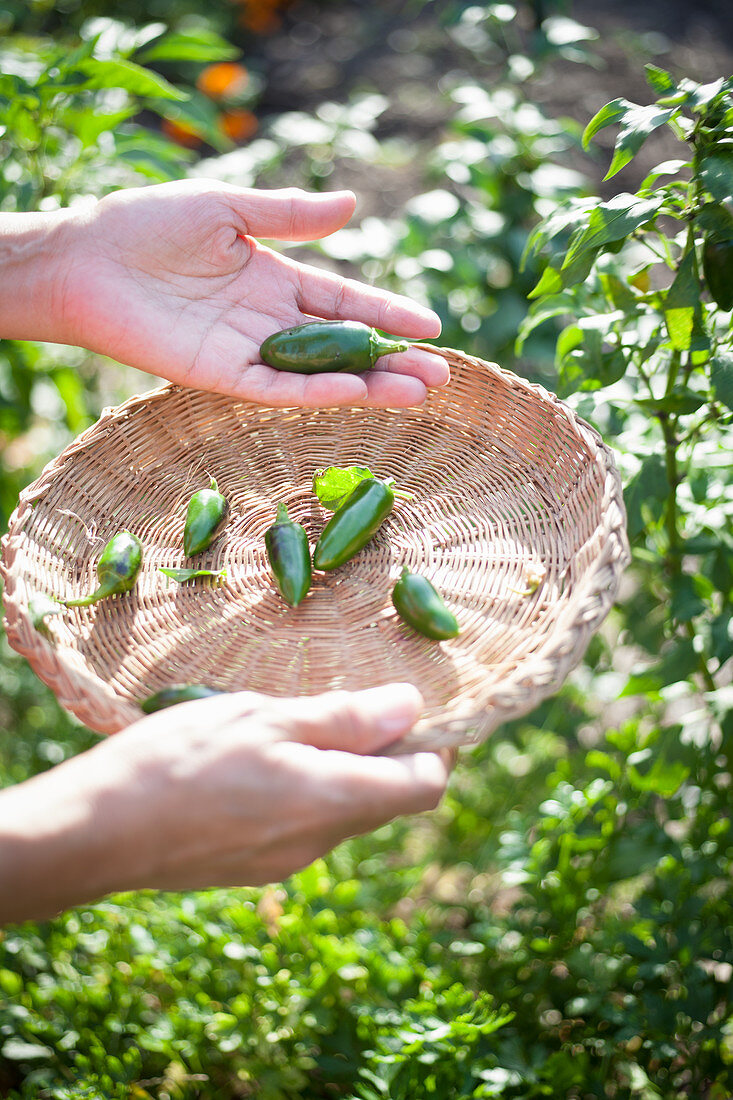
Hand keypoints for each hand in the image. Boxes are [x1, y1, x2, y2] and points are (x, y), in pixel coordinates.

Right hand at [0, 684, 449, 920]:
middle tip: (348, 701)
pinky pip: (303, 826)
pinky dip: (303, 790)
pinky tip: (256, 761)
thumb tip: (413, 707)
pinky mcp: (253, 866)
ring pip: (341, 810)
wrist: (96, 832)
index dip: (434, 745)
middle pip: (385, 798)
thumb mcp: (265, 719)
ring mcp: (286, 860)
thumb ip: (344, 719)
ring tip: (291, 724)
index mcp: (334, 801)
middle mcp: (321, 842)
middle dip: (383, 752)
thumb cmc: (181, 762)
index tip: (413, 708)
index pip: (425, 785)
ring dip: (338, 770)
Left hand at [58, 180, 446, 406]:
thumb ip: (288, 215)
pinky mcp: (222, 377)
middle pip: (345, 346)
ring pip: (322, 375)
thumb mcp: (228, 208)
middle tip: (442, 377)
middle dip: (394, 361)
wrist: (88, 258)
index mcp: (275, 277)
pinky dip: (317, 393)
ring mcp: (249, 351)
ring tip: (420, 393)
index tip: (431, 326)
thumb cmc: (149, 225)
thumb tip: (352, 205)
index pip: (345, 299)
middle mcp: (270, 320)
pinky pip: (278, 389)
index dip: (388, 312)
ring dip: (371, 386)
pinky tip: (357, 391)